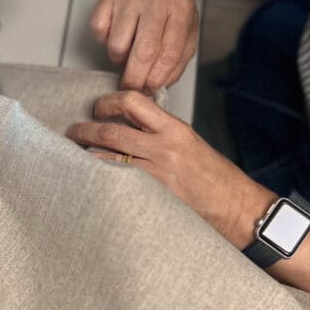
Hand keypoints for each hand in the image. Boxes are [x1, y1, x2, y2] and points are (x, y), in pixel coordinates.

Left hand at [66, 90, 273, 247]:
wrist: (235, 206)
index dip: (109, 102)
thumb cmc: (215, 178)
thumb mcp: (190, 143)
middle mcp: (165, 147)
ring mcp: (157, 173)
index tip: (98, 107)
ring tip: (77, 156)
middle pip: (113, 131)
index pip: (135, 102)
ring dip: (88, 155)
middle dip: (86, 130)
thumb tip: (128, 125)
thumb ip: (160, 132)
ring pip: (109, 157)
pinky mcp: (153, 195)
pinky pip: (117, 182)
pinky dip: (100, 178)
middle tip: (74, 132)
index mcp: (175, 129)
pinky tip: (91, 179)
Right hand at [90, 0, 198, 90]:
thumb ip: (176, 62)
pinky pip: (99, 31)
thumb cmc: (171, 13)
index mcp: (180, 9)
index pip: (168, 54)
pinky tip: (118, 35)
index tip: (149, 89)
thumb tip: (157, 86)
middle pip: (142, 51)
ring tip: (128, 53)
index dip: (156, 78)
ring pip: (116, 44)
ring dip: (119, 58)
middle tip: (132, 86)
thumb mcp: (187, 35)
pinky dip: (105, 41)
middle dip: (135, 78)